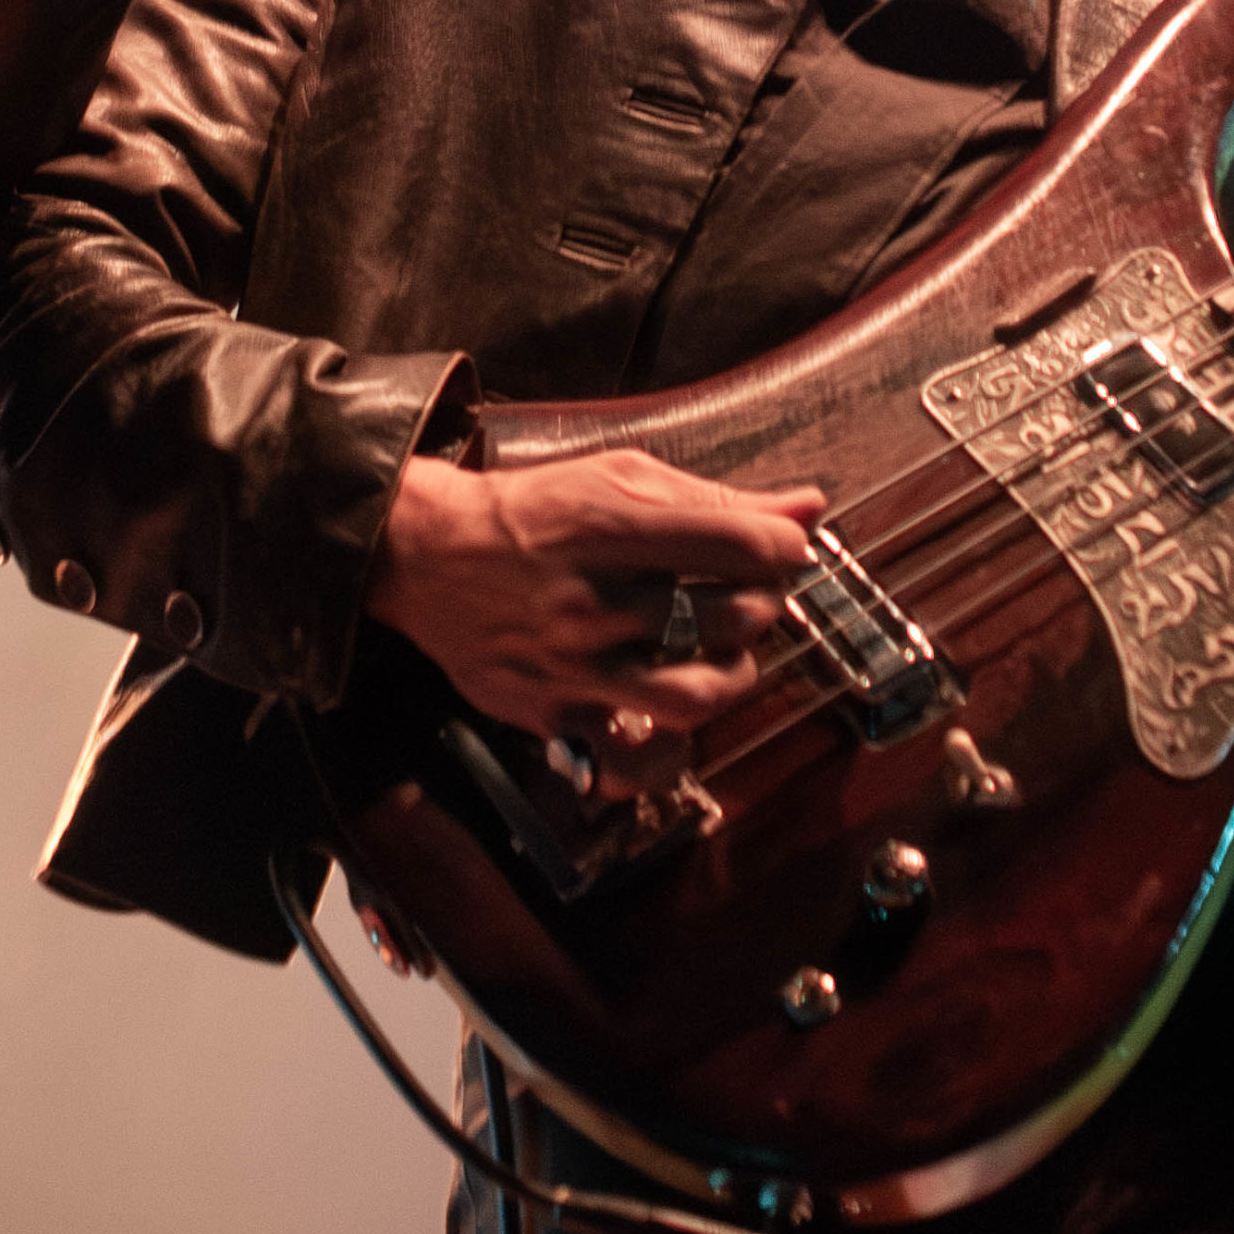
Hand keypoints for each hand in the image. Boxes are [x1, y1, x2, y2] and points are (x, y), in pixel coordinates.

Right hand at [368, 450, 824, 740]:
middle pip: (729, 615)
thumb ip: (715, 497)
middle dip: (763, 602)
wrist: (426, 556)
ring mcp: (571, 663)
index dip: (785, 546)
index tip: (784, 548)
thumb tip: (808, 506)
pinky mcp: (549, 713)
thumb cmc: (531, 512)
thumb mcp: (617, 478)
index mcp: (610, 524)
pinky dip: (667, 747)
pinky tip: (672, 714)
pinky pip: (631, 755)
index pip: (740, 541)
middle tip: (753, 593)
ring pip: (695, 691)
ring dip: (735, 674)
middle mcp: (593, 598)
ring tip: (726, 654)